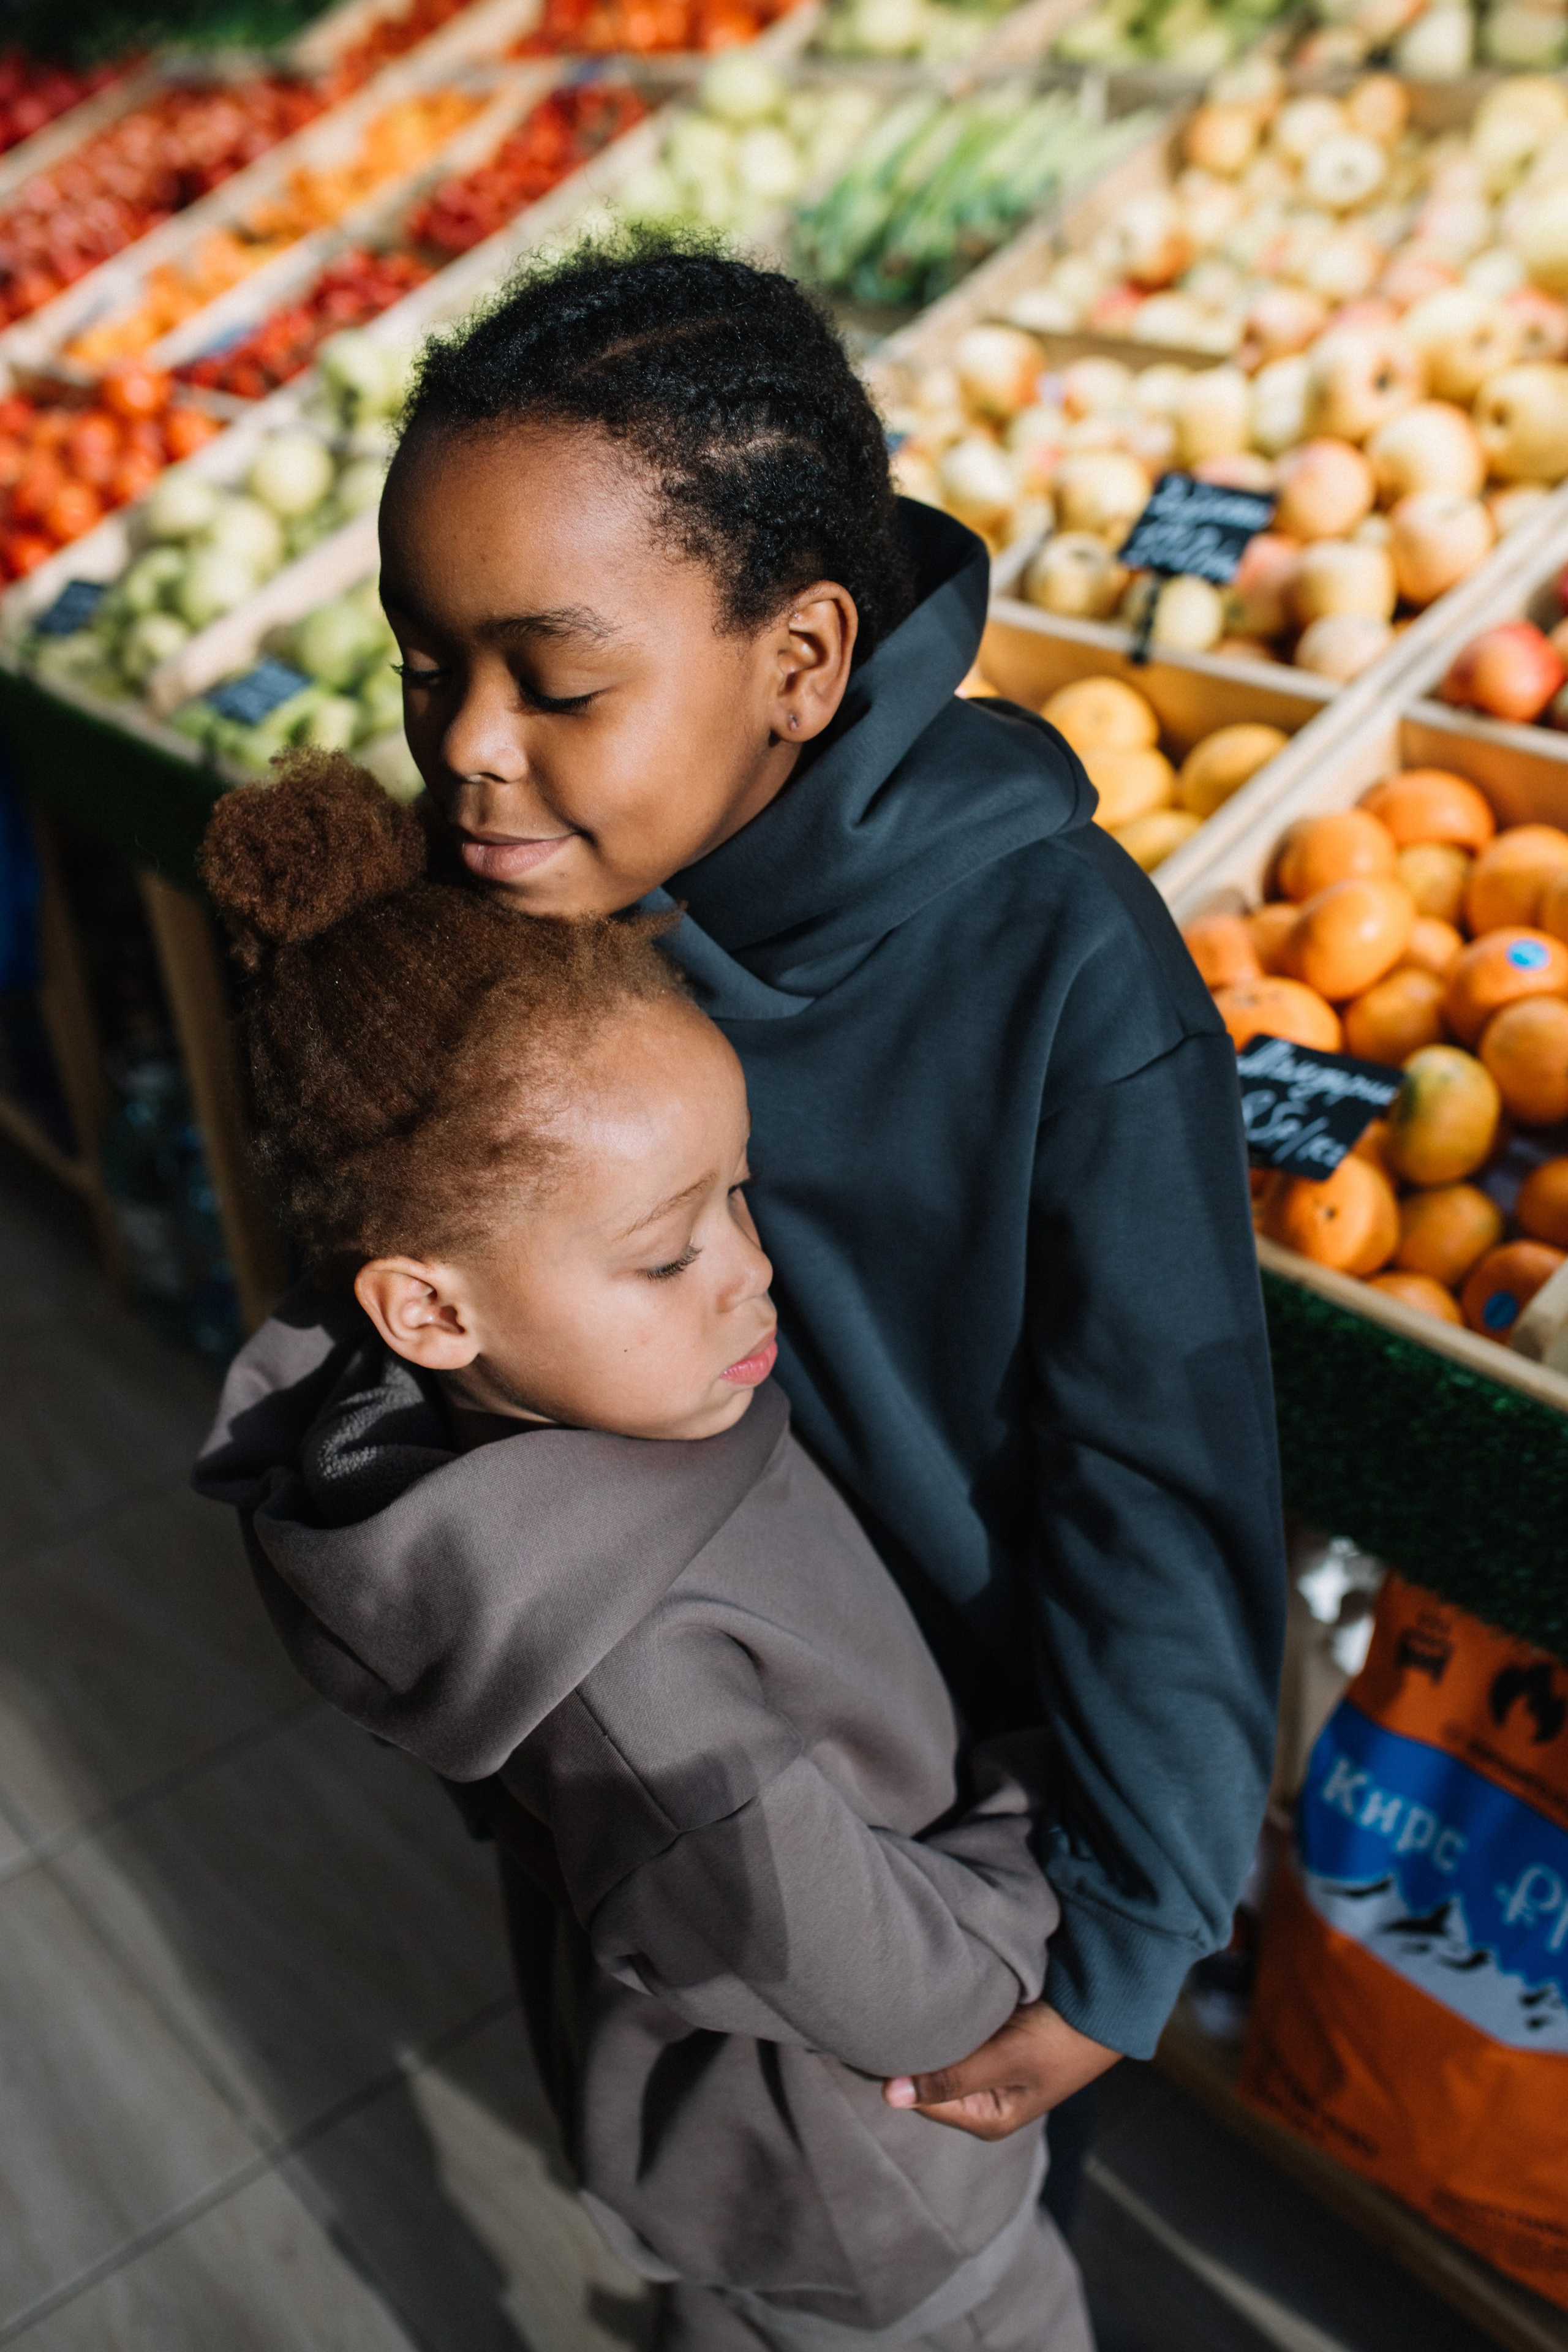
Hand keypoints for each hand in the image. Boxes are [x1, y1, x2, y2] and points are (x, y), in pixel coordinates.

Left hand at [882, 2002, 1119, 2140]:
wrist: (1103, 2002)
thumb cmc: (1062, 2038)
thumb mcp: (1008, 2061)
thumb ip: (951, 2078)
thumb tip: (889, 2097)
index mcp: (985, 2118)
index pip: (920, 2098)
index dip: (903, 2068)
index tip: (891, 2033)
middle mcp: (981, 2096)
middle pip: (928, 2075)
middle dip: (918, 2048)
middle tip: (905, 2013)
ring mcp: (986, 2066)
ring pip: (940, 2050)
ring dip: (933, 2029)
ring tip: (922, 2001)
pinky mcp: (991, 2037)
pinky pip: (956, 2030)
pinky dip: (950, 2015)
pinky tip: (943, 1994)